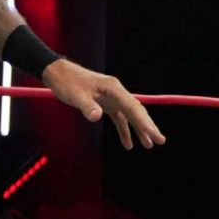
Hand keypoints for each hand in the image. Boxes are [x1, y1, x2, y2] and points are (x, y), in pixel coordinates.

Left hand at [43, 61, 165, 149]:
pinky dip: (124, 130)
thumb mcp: (76, 95)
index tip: (154, 134)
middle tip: (160, 141)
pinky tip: (128, 144)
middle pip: (136, 111)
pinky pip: (119, 118)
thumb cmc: (67, 82)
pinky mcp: (105, 103)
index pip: (133, 107)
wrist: (58, 73)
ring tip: (149, 145)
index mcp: (113, 88)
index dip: (145, 123)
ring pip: (130, 115)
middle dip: (148, 126)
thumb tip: (97, 117)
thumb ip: (88, 106)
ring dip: (139, 130)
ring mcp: (112, 98)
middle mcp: (116, 92)